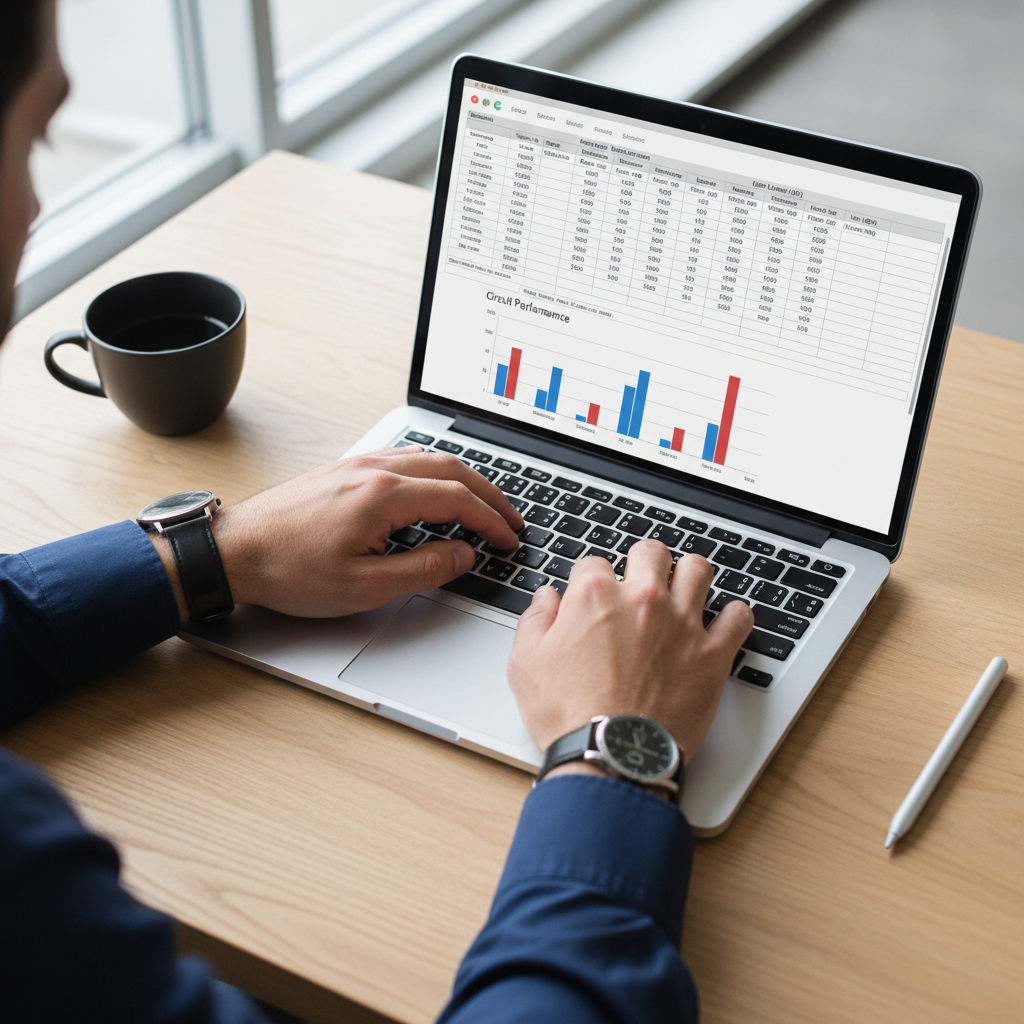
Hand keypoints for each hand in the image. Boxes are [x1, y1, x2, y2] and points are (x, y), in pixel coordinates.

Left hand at [152, 447, 522, 618]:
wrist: (235, 551)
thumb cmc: (290, 569)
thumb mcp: (365, 586)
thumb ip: (424, 568)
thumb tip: (463, 554)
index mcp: (385, 495)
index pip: (459, 499)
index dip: (491, 521)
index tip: (508, 539)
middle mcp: (375, 469)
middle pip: (452, 469)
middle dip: (489, 494)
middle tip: (509, 519)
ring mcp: (358, 464)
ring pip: (430, 459)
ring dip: (464, 480)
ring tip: (482, 504)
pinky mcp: (345, 468)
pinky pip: (405, 459)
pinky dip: (436, 472)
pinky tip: (436, 490)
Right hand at [507, 541, 753, 765]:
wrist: (612, 757)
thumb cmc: (569, 716)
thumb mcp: (526, 665)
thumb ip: (536, 621)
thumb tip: (546, 598)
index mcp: (594, 597)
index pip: (594, 563)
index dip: (590, 578)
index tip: (592, 596)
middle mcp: (642, 600)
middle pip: (651, 552)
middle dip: (643, 562)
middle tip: (640, 582)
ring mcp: (682, 624)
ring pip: (698, 570)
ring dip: (689, 576)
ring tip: (683, 591)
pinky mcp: (712, 654)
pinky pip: (738, 617)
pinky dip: (733, 617)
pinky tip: (722, 623)